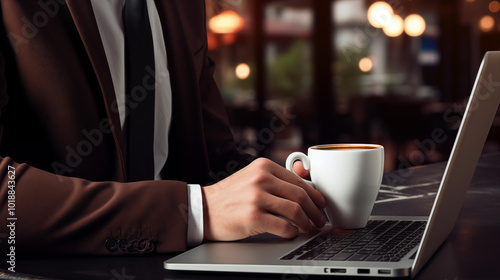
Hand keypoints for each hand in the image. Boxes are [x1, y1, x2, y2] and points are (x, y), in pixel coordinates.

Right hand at [202, 158, 325, 240]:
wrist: (204, 209)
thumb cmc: (230, 196)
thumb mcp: (252, 178)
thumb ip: (275, 179)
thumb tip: (307, 184)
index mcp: (263, 166)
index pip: (298, 181)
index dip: (315, 195)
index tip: (321, 204)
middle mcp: (261, 178)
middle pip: (300, 196)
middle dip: (315, 211)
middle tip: (319, 220)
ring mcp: (257, 197)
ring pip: (296, 211)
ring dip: (307, 223)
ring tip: (309, 229)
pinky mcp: (253, 217)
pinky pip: (284, 226)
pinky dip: (293, 233)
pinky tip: (292, 234)